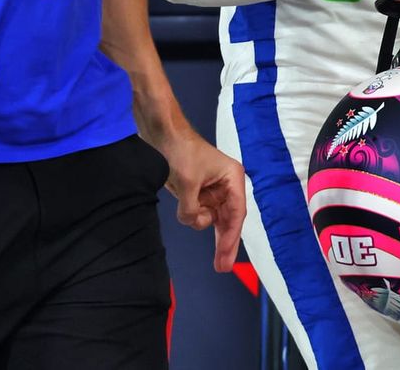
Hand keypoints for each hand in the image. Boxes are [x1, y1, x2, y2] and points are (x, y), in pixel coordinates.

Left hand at [159, 134, 246, 271]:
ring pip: (212, 218)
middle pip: (228, 220)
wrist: (162, 132)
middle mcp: (227, 185)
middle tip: (222, 267)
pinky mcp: (199, 192)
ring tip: (189, 208)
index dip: (231, 237)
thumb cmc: (181, 150)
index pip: (236, 213)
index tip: (225, 257)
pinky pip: (199, 213)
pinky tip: (186, 208)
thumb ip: (191, 209)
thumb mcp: (187, 183)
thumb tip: (193, 221)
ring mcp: (212, 189)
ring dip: (200, 221)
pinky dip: (192, 216)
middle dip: (224, 243)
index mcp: (232, 178)